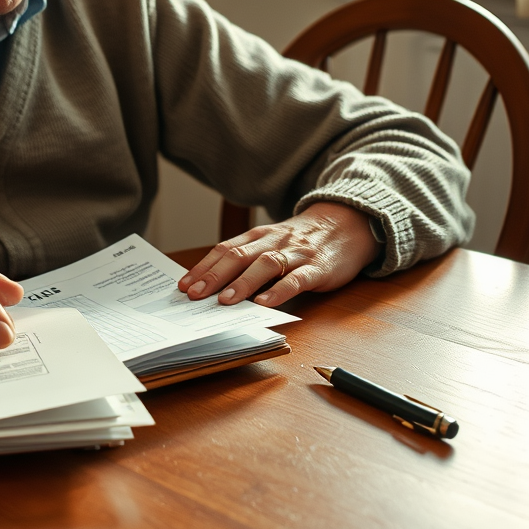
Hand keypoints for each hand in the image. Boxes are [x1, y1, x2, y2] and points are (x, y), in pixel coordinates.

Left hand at [177, 202, 380, 307]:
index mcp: (258, 236)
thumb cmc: (300, 240)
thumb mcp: (271, 242)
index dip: (202, 268)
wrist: (346, 224)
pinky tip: (265, 304)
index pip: (224, 250)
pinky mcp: (317, 268)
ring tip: (224, 301)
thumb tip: (213, 284)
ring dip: (242, 283)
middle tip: (194, 295)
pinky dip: (279, 291)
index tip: (183, 285)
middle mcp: (272, 241)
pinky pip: (296, 279)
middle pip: (238, 257)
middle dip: (213, 276)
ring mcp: (295, 254)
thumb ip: (248, 258)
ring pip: (265, 265)